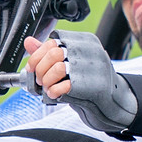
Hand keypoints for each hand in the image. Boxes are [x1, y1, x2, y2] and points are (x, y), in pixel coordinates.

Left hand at [21, 31, 137, 133]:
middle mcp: (92, 51)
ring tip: (48, 87)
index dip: (37, 55)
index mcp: (86, 41)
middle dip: (39, 69)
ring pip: (57, 68)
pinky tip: (54, 93)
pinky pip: (63, 86)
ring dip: (46, 81)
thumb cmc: (88, 79)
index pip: (53, 41)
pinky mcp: (93, 86)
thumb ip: (49, 52)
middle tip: (39, 79)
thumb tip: (29, 42)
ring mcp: (94, 68)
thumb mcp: (71, 61)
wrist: (112, 100)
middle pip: (54, 53)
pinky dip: (53, 91)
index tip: (33, 66)